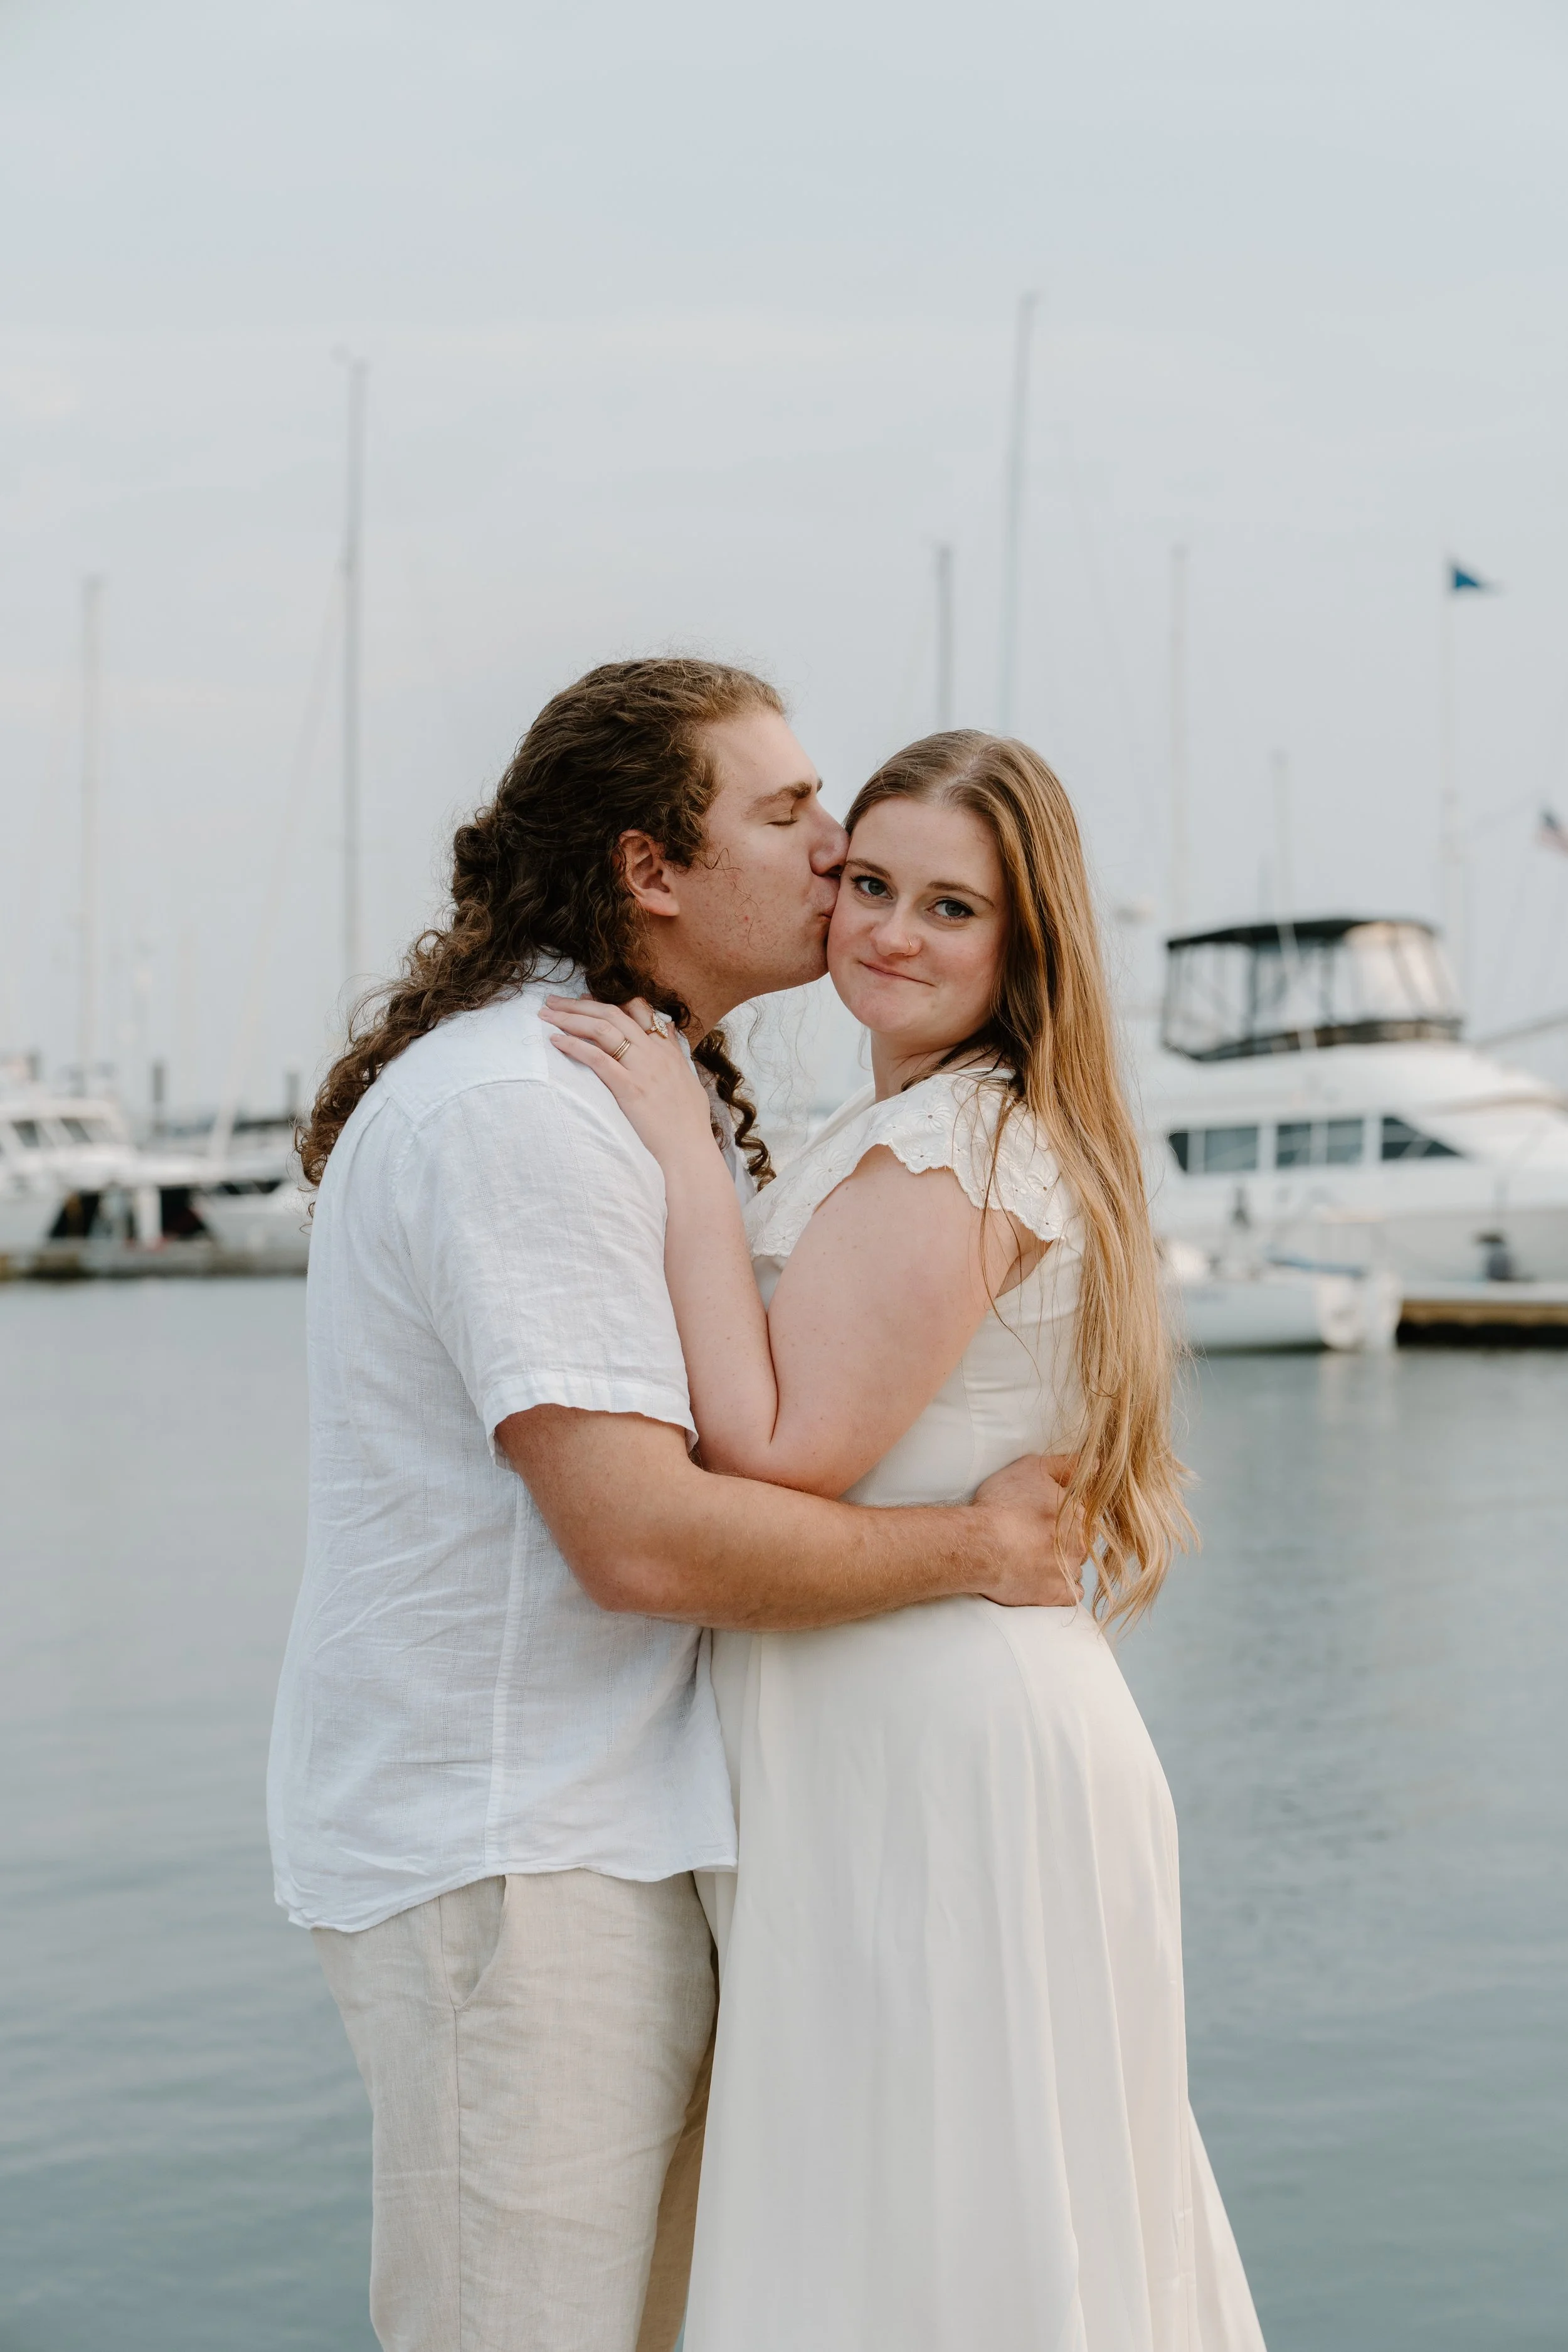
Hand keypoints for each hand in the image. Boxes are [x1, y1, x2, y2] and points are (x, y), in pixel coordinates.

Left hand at [540, 996, 717, 1171]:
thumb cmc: (689, 1123)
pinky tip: (556, 1041)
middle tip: (554, 1000)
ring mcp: (642, 1069)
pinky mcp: (629, 1088)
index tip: (586, 997)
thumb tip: (668, 1032)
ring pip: (603, 1029)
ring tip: (546, 1013)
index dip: (609, 1000)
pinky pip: (598, 1059)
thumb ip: (675, 1053)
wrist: (689, 1150)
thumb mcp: (688, 1079)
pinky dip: (574, 1046)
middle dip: (579, 1003)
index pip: (638, 1009)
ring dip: (571, 1017)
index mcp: (667, 1050)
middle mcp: (654, 1052)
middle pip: (613, 1013)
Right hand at [970, 1453, 1086, 1607]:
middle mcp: (1081, 1543)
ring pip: (1073, 1567)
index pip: (1080, 1515)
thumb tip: (1097, 1465)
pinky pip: (1071, 1594)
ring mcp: (1070, 1571)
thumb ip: (1066, 1466)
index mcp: (1078, 1513)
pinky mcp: (1058, 1595)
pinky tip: (1040, 1579)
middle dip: (1060, 1540)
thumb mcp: (1032, 1468)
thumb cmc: (1003, 1504)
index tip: (1039, 1517)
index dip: (1059, 1515)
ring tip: (1030, 1559)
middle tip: (1031, 1536)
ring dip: (1059, 1564)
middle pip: (1078, 1541)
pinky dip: (1059, 1588)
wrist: (982, 1545)